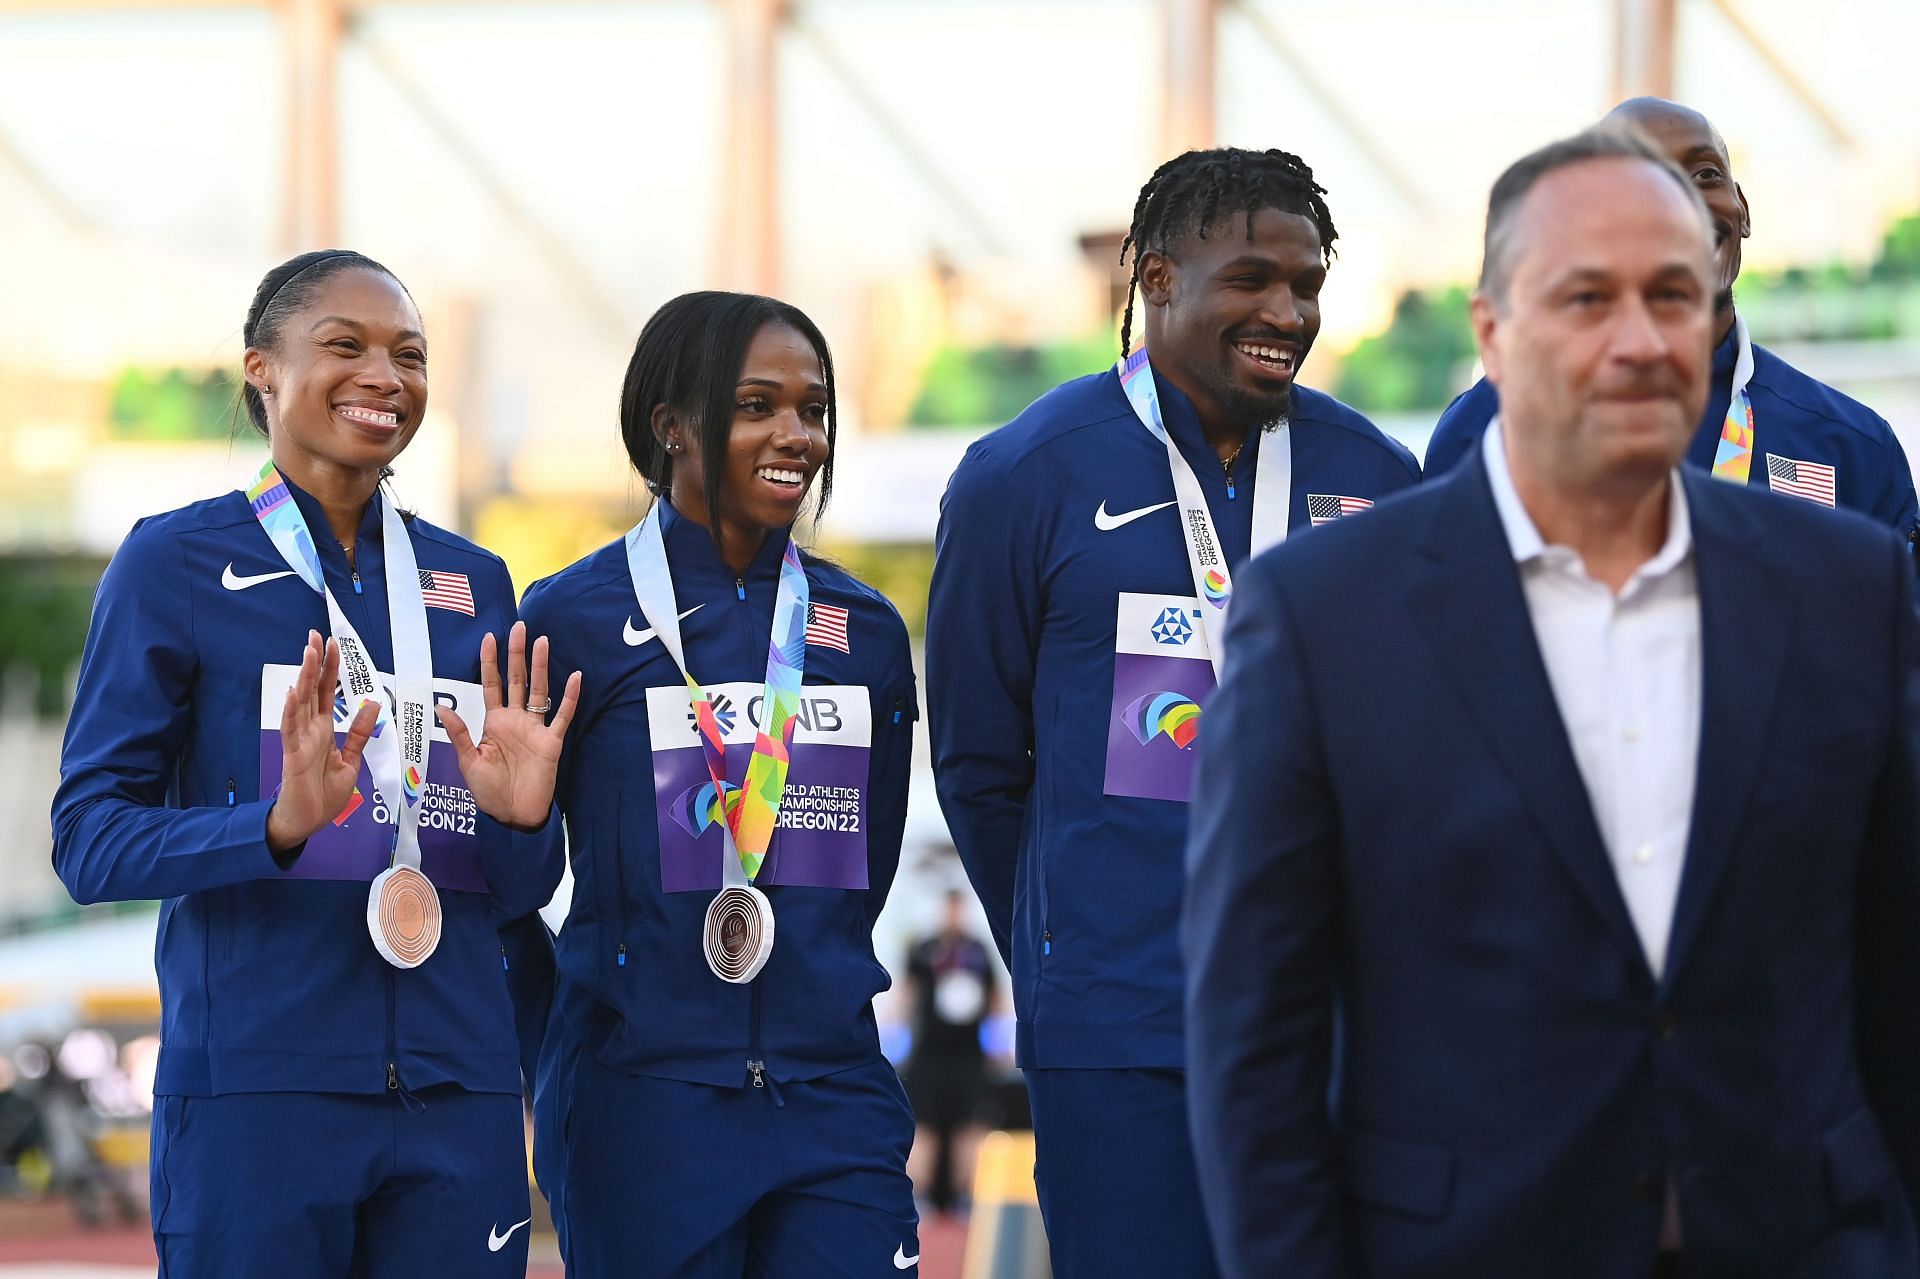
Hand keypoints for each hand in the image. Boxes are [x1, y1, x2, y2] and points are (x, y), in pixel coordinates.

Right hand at [267, 631, 378, 852]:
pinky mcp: (294, 756)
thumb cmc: (324, 793)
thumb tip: (373, 705)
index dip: (330, 667)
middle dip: (315, 662)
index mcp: (324, 729)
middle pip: (313, 689)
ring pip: (301, 702)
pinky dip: (291, 711)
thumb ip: (358, 733)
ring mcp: (300, 741)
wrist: (307, 821)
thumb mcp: (351, 759)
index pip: (327, 691)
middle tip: (316, 635)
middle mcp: (310, 730)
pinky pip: (291, 730)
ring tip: (307, 653)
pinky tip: (293, 692)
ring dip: (304, 677)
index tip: (332, 644)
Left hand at [437, 621, 580, 830]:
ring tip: (543, 642)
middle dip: (517, 654)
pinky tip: (575, 677)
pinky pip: (563, 715)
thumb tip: (442, 707)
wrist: (513, 815)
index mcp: (494, 722)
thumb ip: (460, 734)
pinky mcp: (552, 742)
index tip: (489, 637)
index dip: (490, 662)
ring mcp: (535, 729)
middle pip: (517, 680)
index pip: (492, 685)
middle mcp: (516, 720)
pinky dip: (570, 697)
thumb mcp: (468, 762)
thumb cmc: (489, 791)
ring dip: (541, 667)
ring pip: (539, 690)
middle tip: (519, 627)